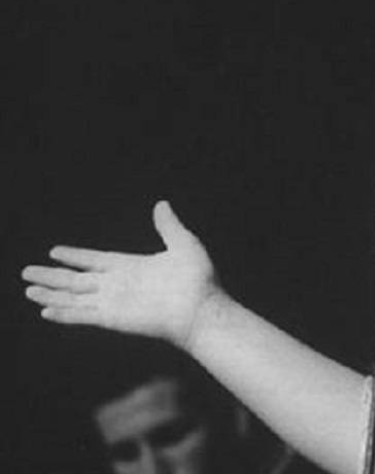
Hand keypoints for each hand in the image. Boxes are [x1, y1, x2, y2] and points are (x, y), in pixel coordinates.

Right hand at [22, 201, 222, 350]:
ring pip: (73, 296)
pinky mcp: (112, 317)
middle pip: (77, 279)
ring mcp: (114, 302)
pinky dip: (64, 312)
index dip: (75, 256)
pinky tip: (45, 309)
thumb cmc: (198, 279)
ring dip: (51, 293)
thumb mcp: (183, 244)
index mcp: (132, 266)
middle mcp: (118, 284)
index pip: (95, 260)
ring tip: (28, 289)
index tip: (55, 252)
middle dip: (52, 275)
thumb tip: (161, 204)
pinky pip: (82, 314)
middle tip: (26, 272)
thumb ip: (168, 226)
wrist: (201, 308)